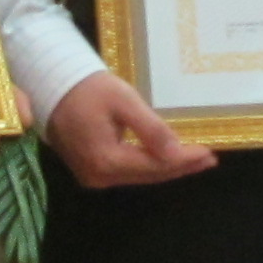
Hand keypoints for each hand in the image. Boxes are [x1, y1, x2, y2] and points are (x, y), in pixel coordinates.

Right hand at [44, 72, 215, 188]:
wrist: (53, 86)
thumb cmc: (88, 89)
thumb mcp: (123, 101)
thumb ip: (150, 129)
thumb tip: (175, 153)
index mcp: (106, 160)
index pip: (155, 166)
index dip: (184, 161)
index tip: (208, 154)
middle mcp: (99, 176)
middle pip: (149, 175)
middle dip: (180, 167)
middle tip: (208, 160)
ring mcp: (93, 176)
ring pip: (139, 176)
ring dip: (167, 168)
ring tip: (195, 161)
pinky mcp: (91, 170)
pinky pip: (127, 172)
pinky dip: (149, 166)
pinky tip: (166, 159)